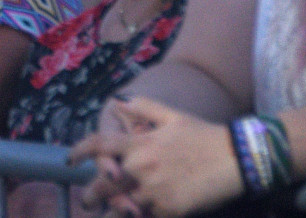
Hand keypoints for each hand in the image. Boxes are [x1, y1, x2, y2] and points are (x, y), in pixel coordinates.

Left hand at [72, 98, 241, 217]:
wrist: (236, 159)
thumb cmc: (202, 135)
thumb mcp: (172, 116)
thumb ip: (143, 107)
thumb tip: (119, 100)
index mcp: (139, 144)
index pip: (99, 145)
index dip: (80, 151)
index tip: (69, 159)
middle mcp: (141, 167)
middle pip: (103, 184)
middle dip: (90, 195)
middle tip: (85, 202)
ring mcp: (154, 191)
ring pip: (122, 206)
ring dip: (113, 211)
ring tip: (105, 214)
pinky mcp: (169, 210)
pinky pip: (146, 217)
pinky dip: (140, 216)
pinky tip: (135, 215)